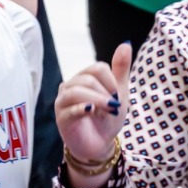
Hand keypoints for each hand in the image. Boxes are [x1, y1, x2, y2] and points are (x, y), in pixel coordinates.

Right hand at [55, 43, 130, 170]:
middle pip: (87, 79)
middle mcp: (70, 86)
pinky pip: (69, 109)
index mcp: (83, 78)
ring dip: (98, 100)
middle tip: (115, 106)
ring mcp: (63, 102)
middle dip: (105, 93)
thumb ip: (121, 69)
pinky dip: (82, 109)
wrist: (100, 144)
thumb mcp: (119, 93)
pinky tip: (92, 111)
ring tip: (109, 110)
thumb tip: (126, 44)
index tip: (118, 97)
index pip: (97, 68)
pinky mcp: (61, 119)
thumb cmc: (108, 117)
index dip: (112, 82)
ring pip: (76, 92)